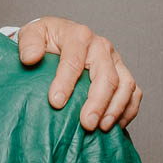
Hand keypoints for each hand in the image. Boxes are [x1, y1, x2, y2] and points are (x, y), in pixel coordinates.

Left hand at [17, 16, 141, 130]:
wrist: (59, 37)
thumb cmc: (45, 39)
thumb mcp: (31, 34)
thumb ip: (28, 44)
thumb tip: (30, 58)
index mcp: (78, 35)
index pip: (74, 60)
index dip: (66, 82)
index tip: (56, 103)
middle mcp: (101, 46)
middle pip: (106, 75)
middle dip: (97, 102)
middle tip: (86, 123)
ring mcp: (115, 60)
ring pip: (126, 84)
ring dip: (116, 108)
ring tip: (102, 128)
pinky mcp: (122, 73)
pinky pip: (134, 93)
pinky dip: (128, 110)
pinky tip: (115, 126)